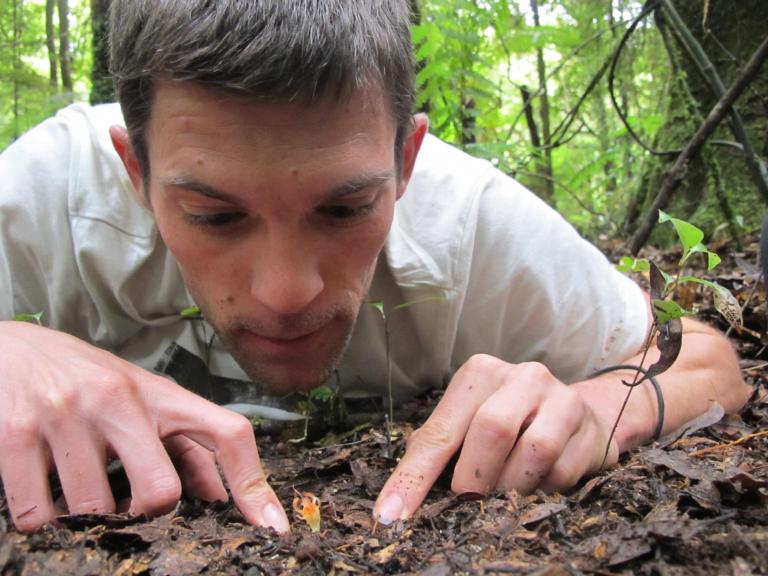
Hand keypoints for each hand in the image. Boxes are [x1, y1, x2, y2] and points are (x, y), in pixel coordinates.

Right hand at [0, 321, 288, 532]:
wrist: (11, 349)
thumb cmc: (87, 378)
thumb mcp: (143, 401)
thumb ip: (181, 444)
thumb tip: (217, 497)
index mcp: (160, 393)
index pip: (226, 433)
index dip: (253, 484)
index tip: (270, 526)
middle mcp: (119, 399)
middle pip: (161, 490)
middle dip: (148, 515)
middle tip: (128, 511)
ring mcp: (67, 414)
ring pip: (95, 509)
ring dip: (89, 519)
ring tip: (79, 496)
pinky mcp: (15, 433)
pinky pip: (37, 513)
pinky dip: (43, 522)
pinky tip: (44, 500)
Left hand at [373, 354, 617, 523]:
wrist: (582, 415)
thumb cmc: (511, 421)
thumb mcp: (468, 422)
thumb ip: (437, 446)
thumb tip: (398, 497)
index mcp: (481, 373)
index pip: (441, 429)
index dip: (415, 475)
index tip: (393, 513)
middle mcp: (522, 376)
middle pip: (491, 428)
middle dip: (473, 476)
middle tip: (466, 500)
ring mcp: (561, 399)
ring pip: (534, 449)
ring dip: (512, 485)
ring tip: (503, 494)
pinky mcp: (590, 429)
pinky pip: (563, 471)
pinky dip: (543, 489)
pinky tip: (537, 484)